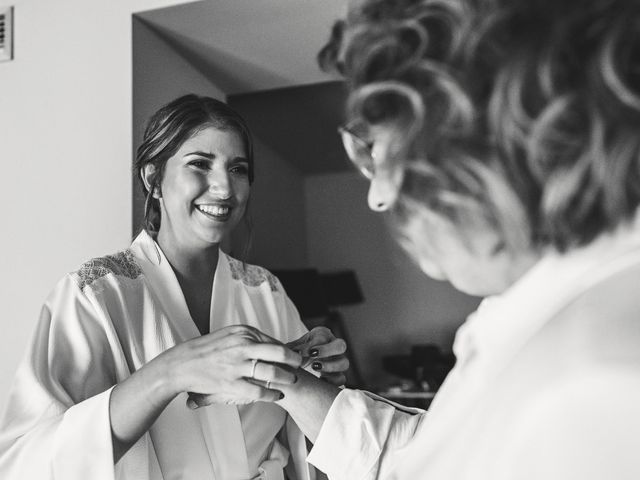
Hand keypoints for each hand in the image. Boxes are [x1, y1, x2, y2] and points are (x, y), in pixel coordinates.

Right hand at [166, 325, 300, 407]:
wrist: (181, 364)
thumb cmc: (206, 350)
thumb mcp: (229, 335)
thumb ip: (249, 338)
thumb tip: (270, 343)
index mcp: (243, 332)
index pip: (273, 341)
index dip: (288, 350)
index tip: (299, 355)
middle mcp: (242, 345)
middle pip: (278, 352)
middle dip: (295, 361)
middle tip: (303, 366)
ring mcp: (236, 364)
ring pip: (271, 372)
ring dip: (286, 377)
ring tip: (293, 381)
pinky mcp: (230, 383)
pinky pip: (258, 390)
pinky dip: (271, 394)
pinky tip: (277, 396)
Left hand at [287, 327, 348, 385]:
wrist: (298, 367)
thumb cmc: (296, 353)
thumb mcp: (293, 348)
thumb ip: (292, 350)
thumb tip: (288, 353)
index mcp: (322, 335)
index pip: (323, 337)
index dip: (311, 345)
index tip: (300, 352)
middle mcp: (334, 347)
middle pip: (340, 346)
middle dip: (326, 350)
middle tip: (312, 356)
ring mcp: (338, 362)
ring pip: (344, 363)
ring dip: (330, 366)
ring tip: (315, 369)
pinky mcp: (338, 376)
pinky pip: (341, 379)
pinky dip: (332, 381)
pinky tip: (319, 381)